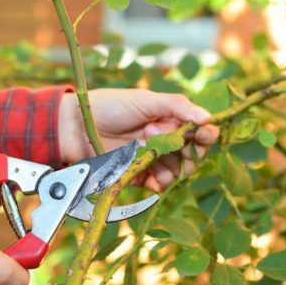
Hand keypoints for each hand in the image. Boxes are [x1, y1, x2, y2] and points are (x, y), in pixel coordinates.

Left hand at [58, 88, 219, 190]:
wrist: (77, 126)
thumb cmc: (110, 106)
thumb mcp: (146, 100)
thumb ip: (177, 106)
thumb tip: (208, 117)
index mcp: (170, 120)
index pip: (199, 132)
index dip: (205, 135)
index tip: (202, 133)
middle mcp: (165, 141)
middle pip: (192, 156)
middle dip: (182, 148)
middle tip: (154, 133)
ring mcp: (152, 160)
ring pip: (177, 172)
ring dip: (167, 162)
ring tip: (142, 145)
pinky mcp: (139, 175)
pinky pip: (159, 184)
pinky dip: (158, 180)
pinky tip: (147, 169)